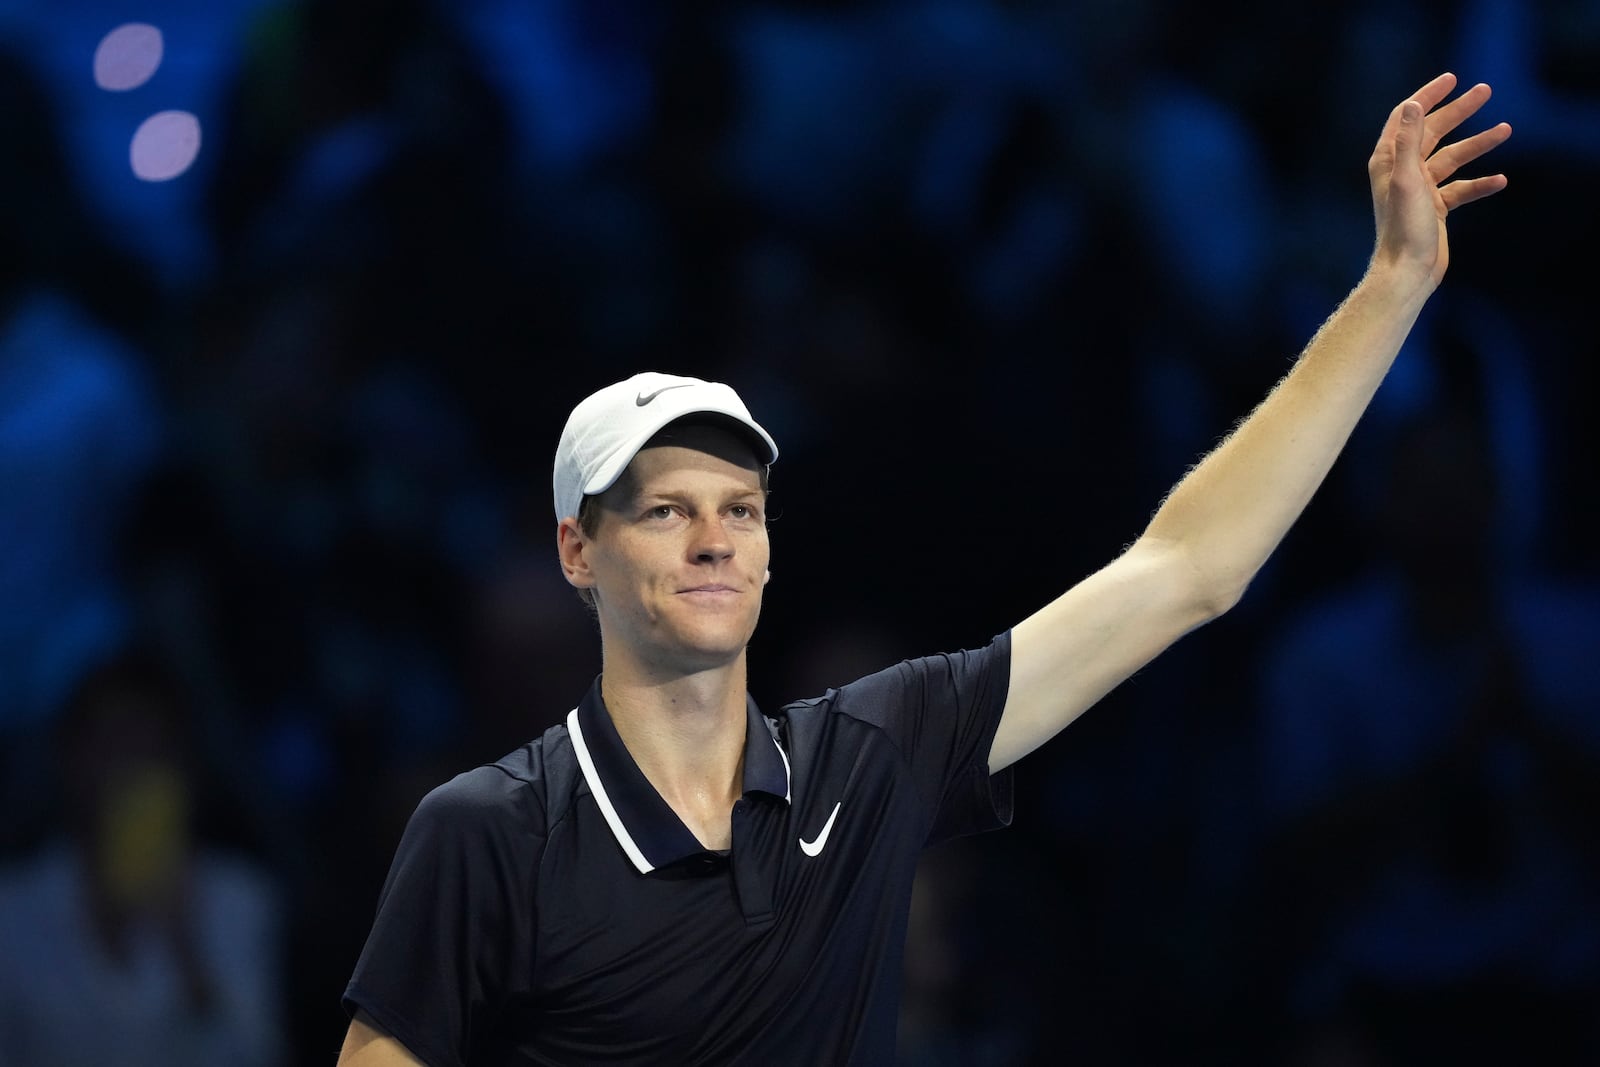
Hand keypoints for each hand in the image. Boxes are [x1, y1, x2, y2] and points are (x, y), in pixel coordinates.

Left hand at [1368, 73, 1511, 285]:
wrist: (1407, 271)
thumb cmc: (1403, 227)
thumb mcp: (1407, 178)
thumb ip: (1410, 141)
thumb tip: (1415, 104)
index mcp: (1388, 161)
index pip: (1407, 117)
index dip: (1428, 96)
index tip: (1452, 80)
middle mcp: (1402, 172)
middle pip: (1434, 132)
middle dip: (1459, 112)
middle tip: (1485, 91)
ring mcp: (1420, 189)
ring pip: (1453, 159)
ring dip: (1478, 145)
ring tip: (1506, 130)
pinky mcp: (1436, 208)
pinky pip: (1461, 189)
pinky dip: (1480, 184)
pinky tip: (1500, 181)